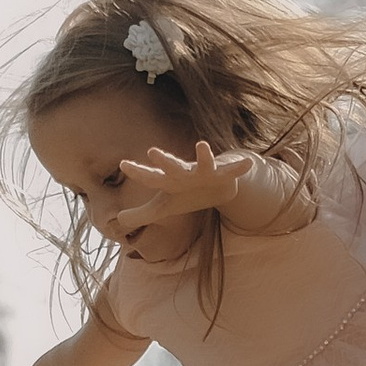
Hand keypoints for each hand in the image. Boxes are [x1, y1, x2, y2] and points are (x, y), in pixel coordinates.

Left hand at [115, 140, 255, 229]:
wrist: (215, 185)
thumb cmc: (185, 193)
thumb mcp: (163, 207)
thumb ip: (141, 214)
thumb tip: (118, 221)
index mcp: (169, 180)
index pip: (150, 176)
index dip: (138, 171)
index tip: (124, 164)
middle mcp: (185, 172)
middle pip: (173, 167)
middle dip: (164, 161)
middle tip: (153, 152)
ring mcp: (204, 171)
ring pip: (203, 162)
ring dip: (203, 155)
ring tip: (202, 144)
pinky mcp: (223, 174)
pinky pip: (231, 171)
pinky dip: (239, 167)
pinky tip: (248, 163)